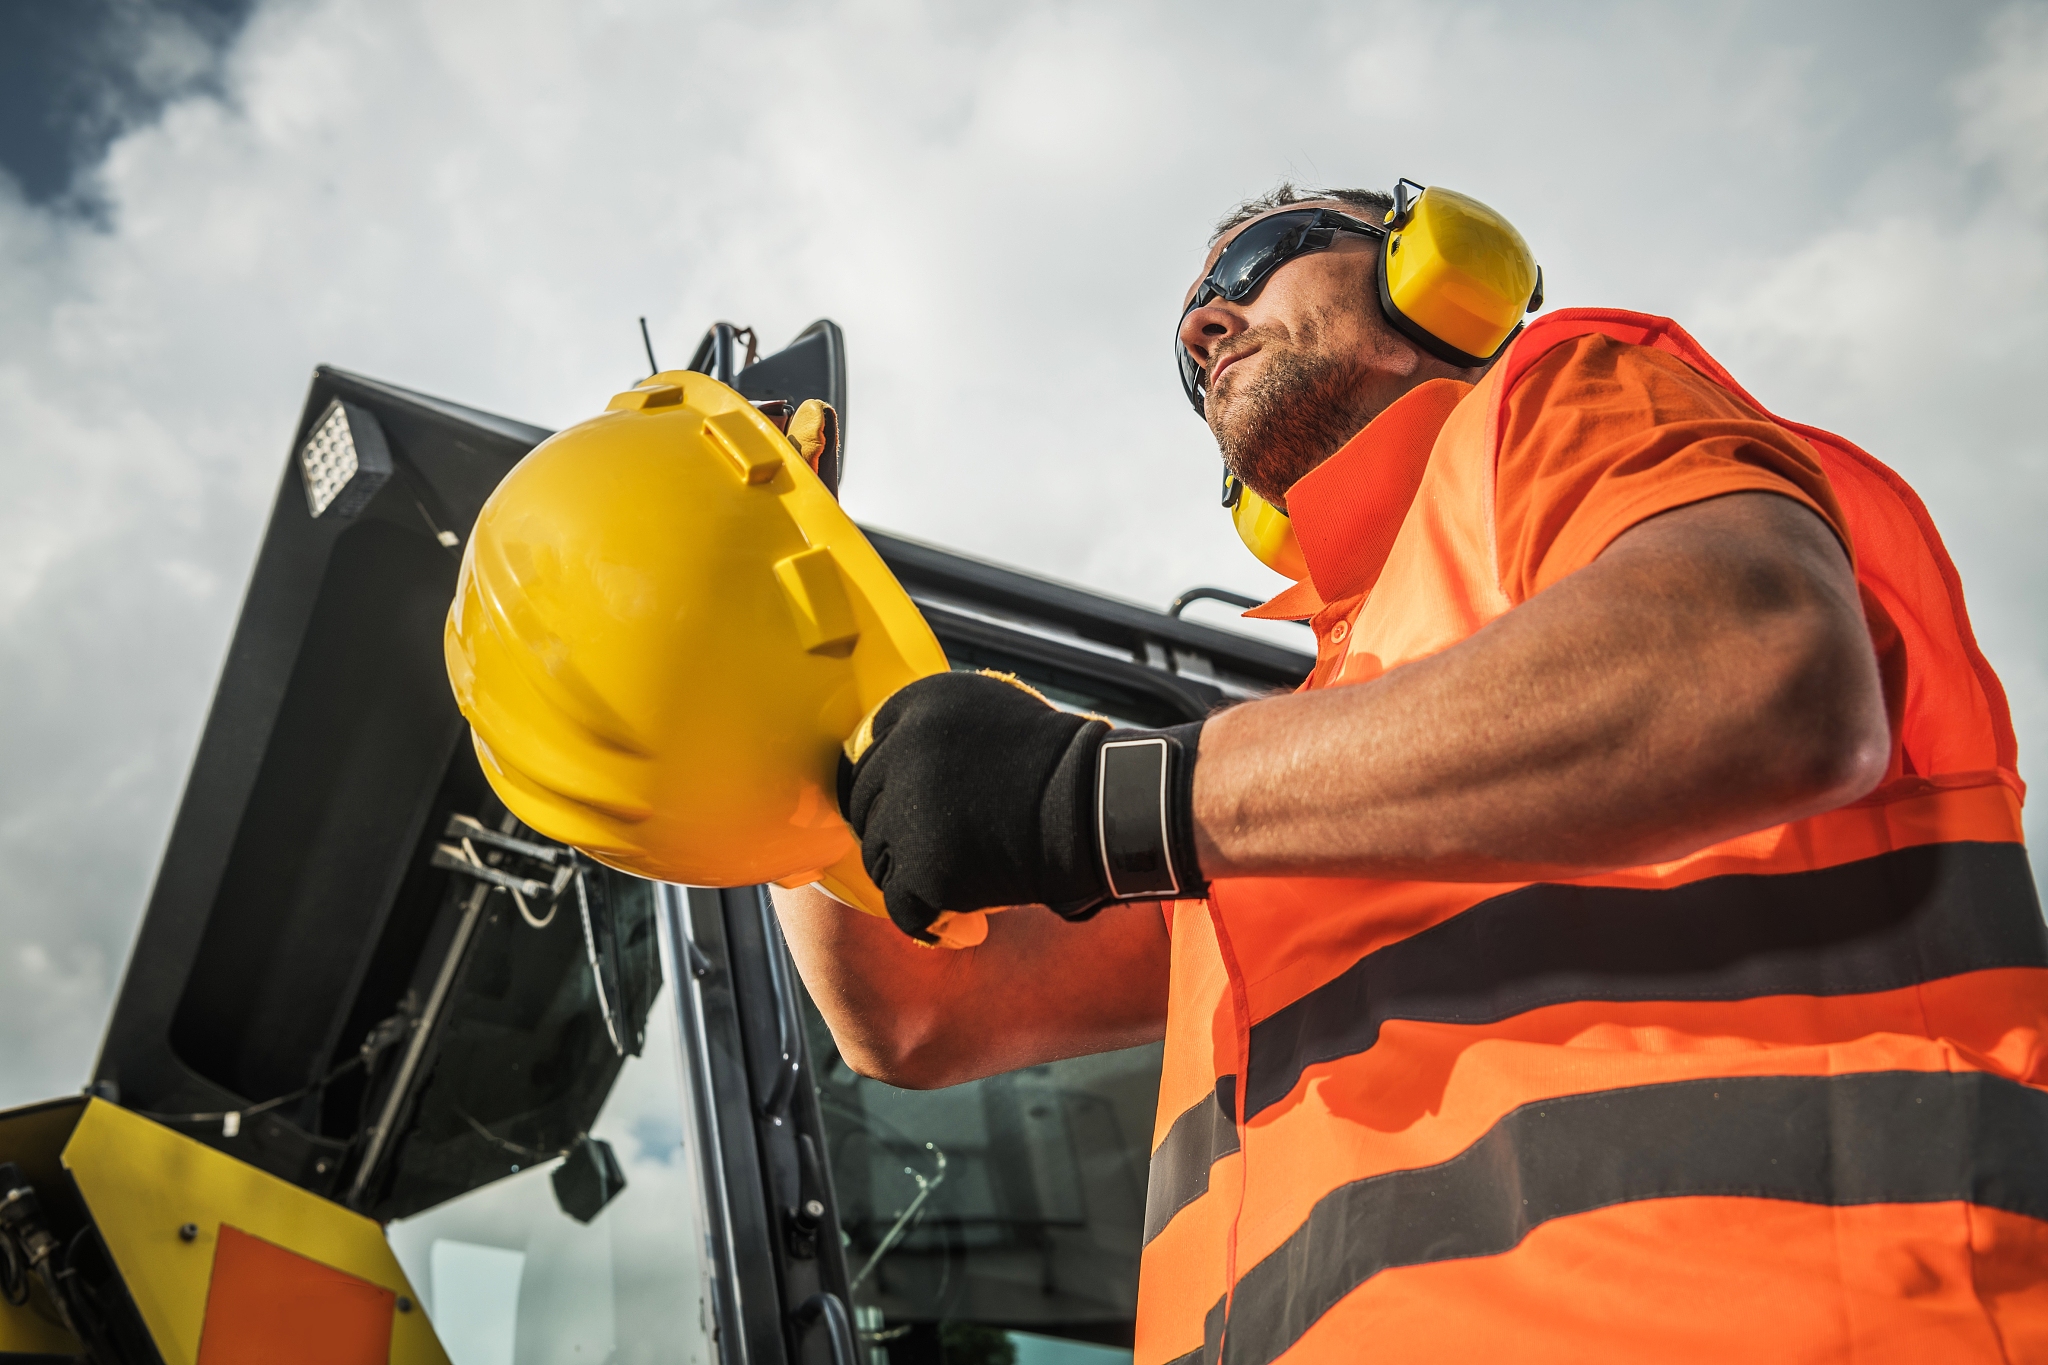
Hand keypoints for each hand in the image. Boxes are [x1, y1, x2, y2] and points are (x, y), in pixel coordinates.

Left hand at [837, 672, 1109, 940]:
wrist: (1098, 808)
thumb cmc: (1054, 766)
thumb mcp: (986, 711)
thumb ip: (930, 728)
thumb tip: (873, 752)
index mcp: (916, 705)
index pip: (865, 758)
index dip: (886, 792)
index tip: (911, 812)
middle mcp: (903, 751)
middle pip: (863, 809)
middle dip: (893, 835)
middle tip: (936, 852)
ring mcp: (910, 811)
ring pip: (877, 859)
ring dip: (910, 876)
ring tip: (959, 880)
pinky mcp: (926, 867)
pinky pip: (902, 907)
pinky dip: (930, 919)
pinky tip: (961, 919)